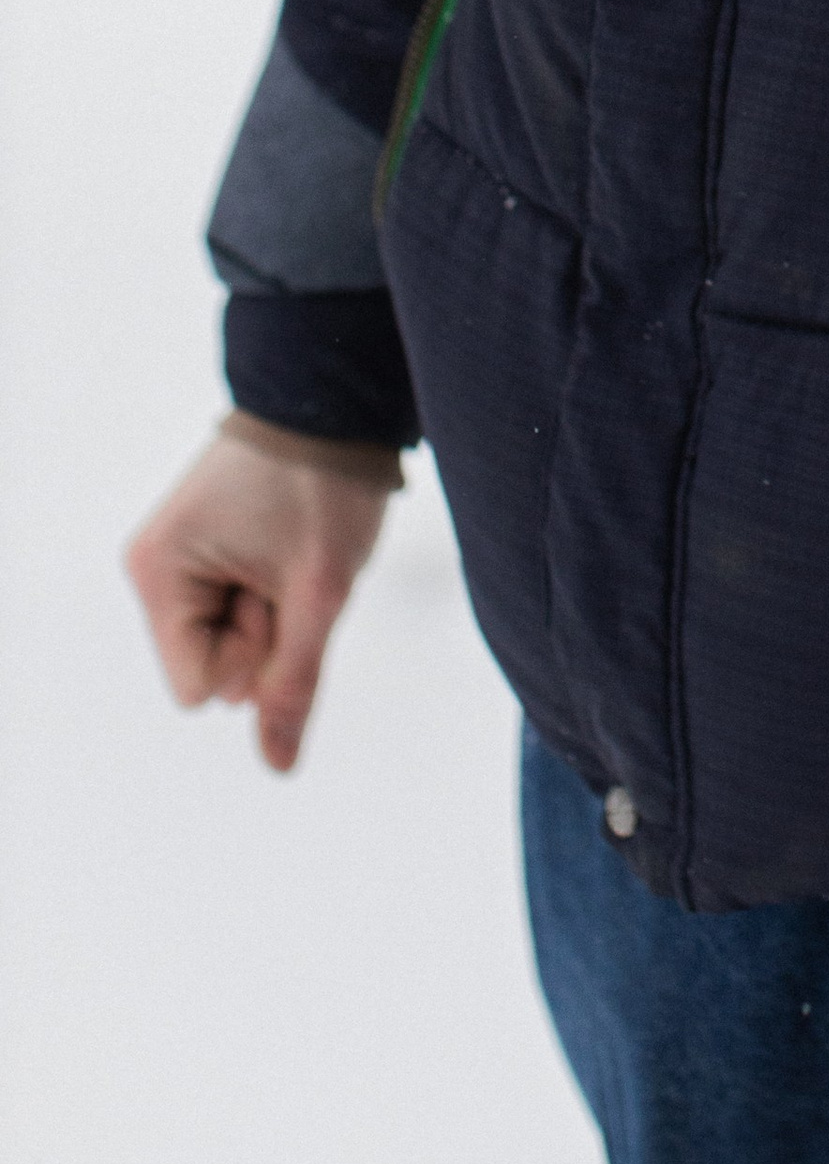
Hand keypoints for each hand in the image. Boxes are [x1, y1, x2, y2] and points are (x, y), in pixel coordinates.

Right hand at [126, 426, 393, 772]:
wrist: (335, 397)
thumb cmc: (325, 481)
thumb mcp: (320, 589)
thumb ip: (294, 683)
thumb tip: (278, 766)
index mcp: (160, 575)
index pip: (200, 690)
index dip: (255, 662)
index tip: (281, 597)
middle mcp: (157, 570)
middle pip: (218, 667)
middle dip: (269, 631)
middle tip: (296, 563)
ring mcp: (181, 560)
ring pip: (236, 640)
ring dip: (280, 610)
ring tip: (297, 547)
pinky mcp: (208, 551)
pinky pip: (243, 608)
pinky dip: (278, 592)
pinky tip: (292, 547)